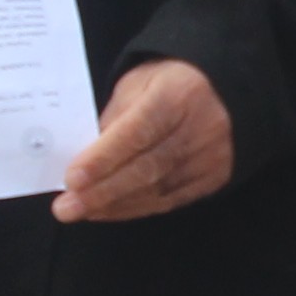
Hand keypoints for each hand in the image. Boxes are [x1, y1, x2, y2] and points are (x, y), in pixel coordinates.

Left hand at [53, 58, 235, 223]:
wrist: (228, 89)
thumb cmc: (172, 83)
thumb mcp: (139, 84)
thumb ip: (115, 118)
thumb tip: (86, 157)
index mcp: (178, 95)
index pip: (137, 132)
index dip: (103, 159)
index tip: (72, 179)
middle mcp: (201, 128)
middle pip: (148, 167)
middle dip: (103, 191)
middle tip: (67, 208)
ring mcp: (212, 156)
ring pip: (159, 190)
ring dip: (116, 205)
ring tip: (83, 212)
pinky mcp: (216, 177)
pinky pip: (172, 201)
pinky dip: (137, 208)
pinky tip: (110, 211)